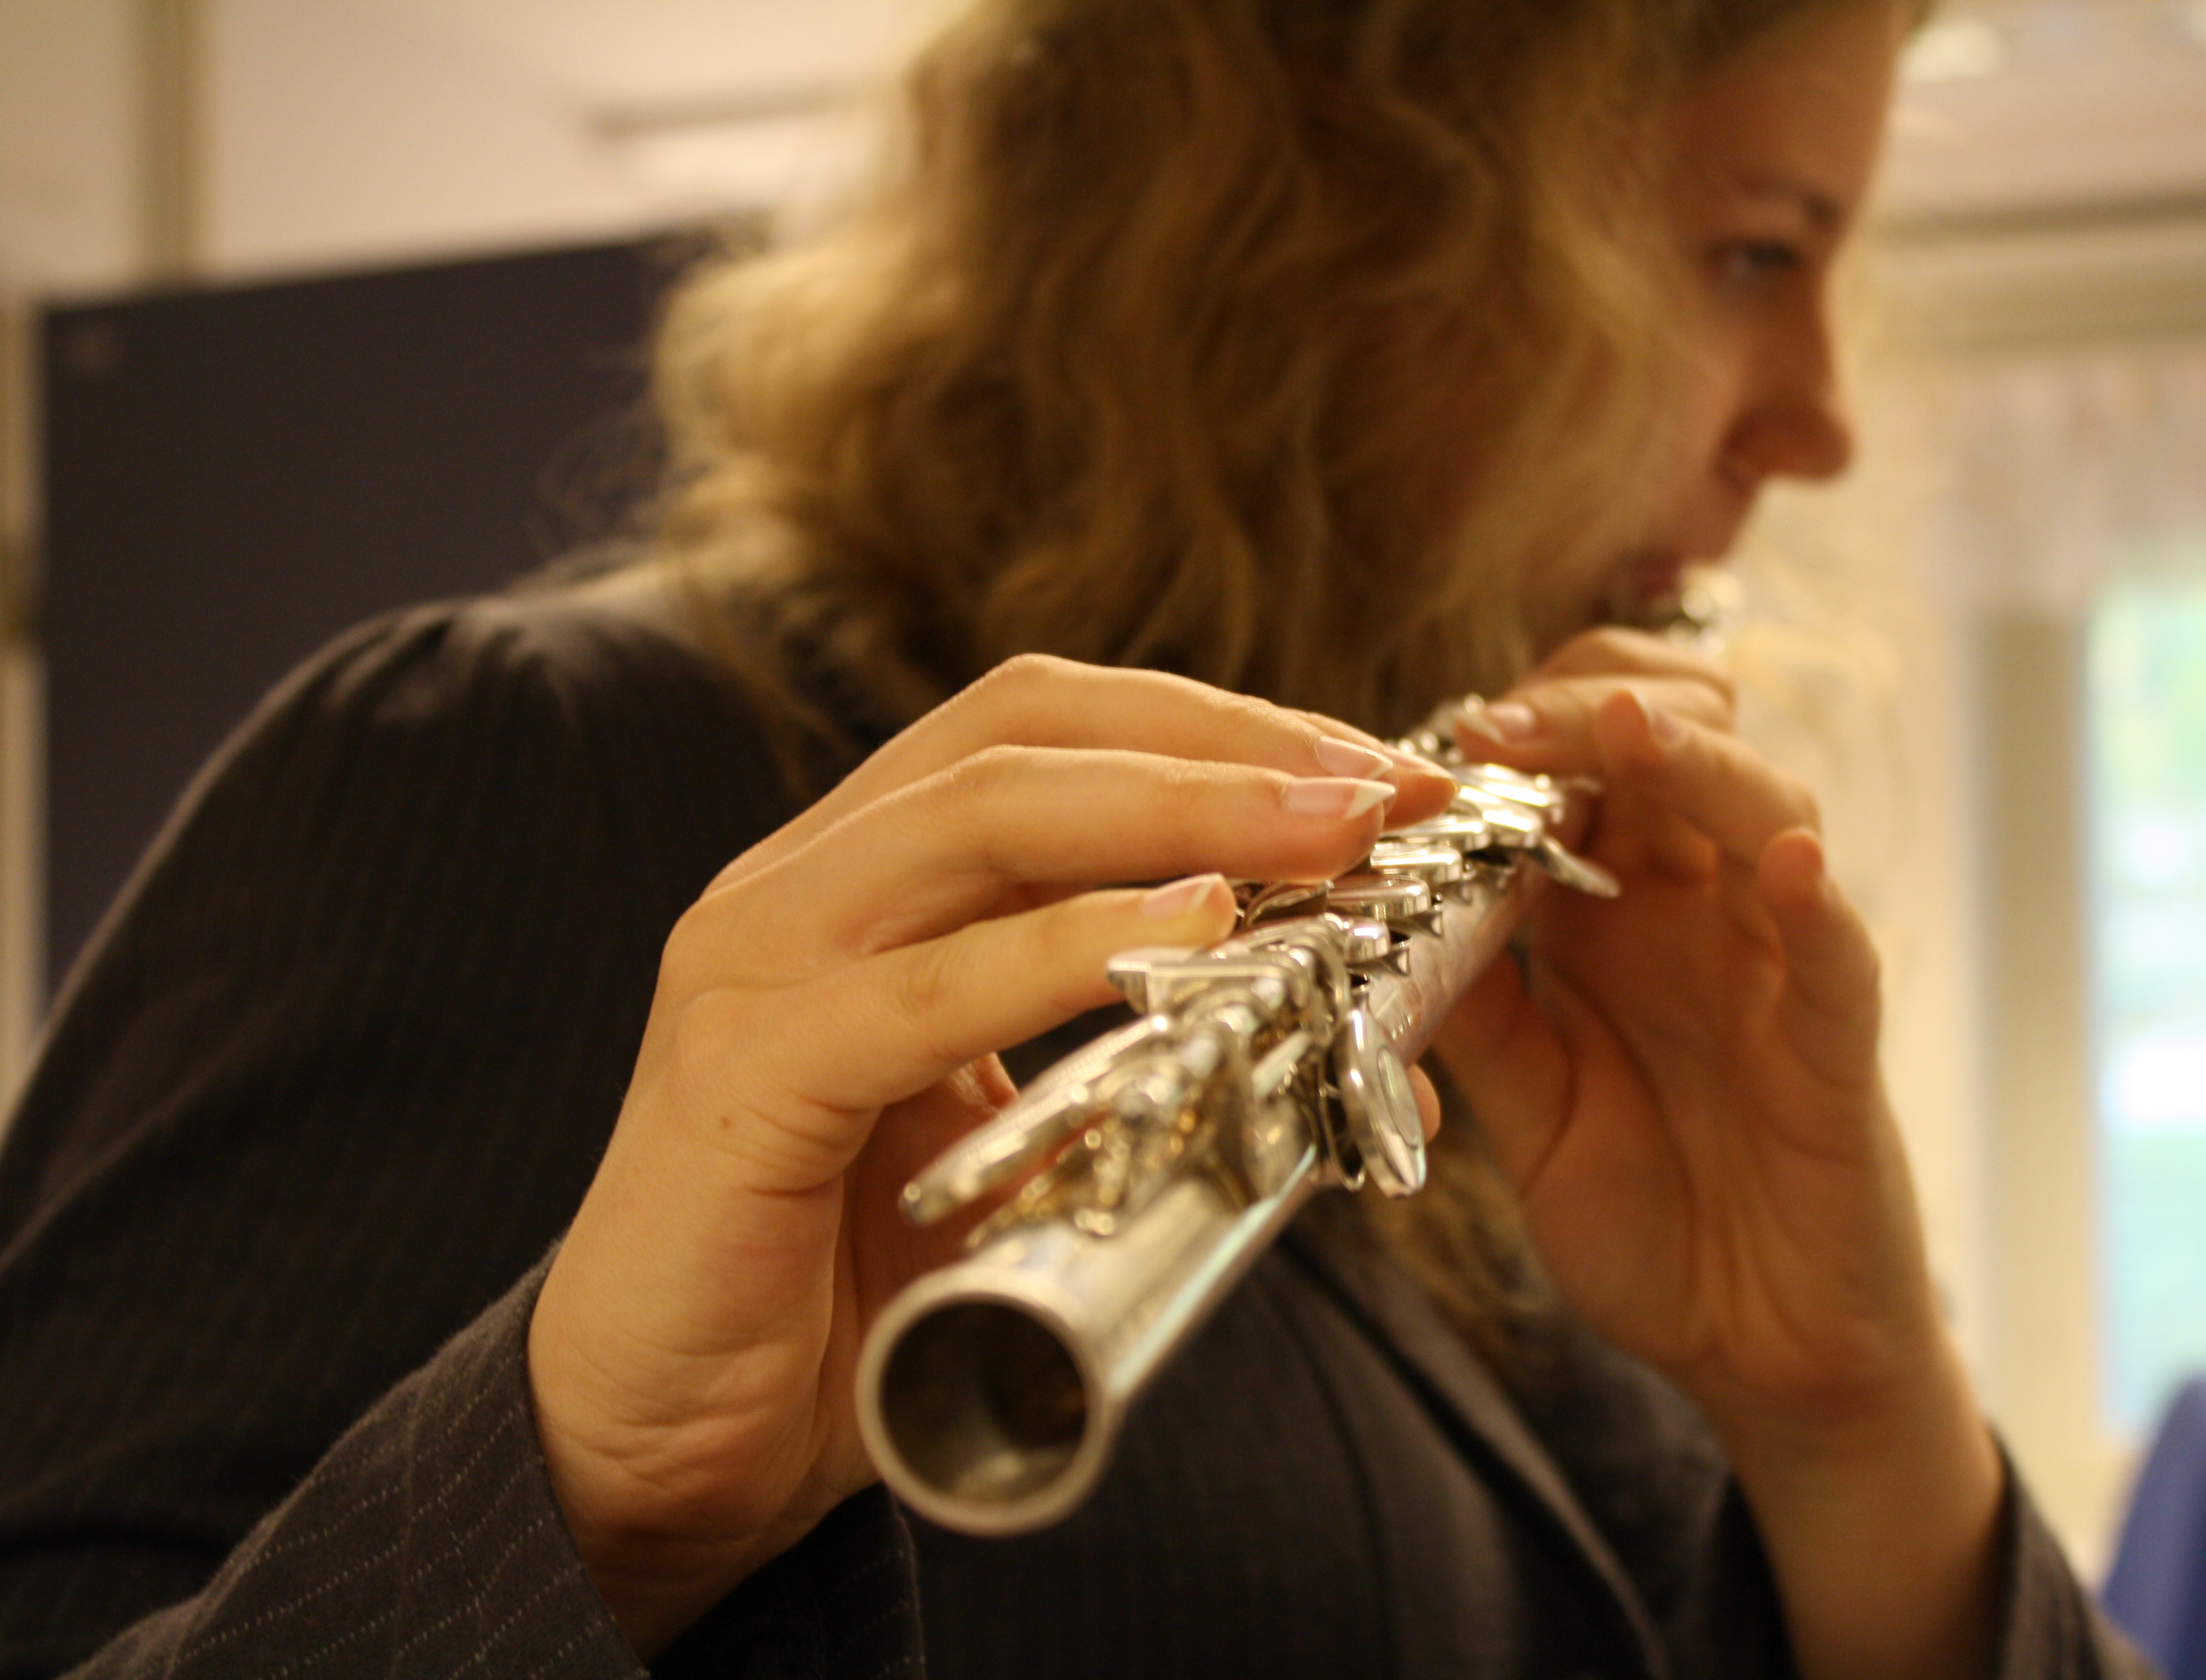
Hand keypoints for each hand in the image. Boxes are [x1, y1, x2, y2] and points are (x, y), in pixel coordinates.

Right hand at [526, 656, 1451, 1653]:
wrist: (665, 1456)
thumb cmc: (850, 1296)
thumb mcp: (1028, 1148)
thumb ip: (1152, 1067)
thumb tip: (1369, 1037)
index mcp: (861, 880)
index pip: (1046, 733)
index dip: (1217, 728)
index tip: (1370, 773)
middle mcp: (798, 887)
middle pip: (1022, 733)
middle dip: (1223, 742)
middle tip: (1380, 783)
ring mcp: (756, 966)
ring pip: (979, 817)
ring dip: (1180, 808)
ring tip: (1328, 831)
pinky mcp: (742, 1077)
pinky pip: (924, 989)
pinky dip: (1066, 946)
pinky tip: (1192, 932)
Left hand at [1435, 627, 2000, 1679]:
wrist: (1757, 1354)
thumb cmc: (1652, 1225)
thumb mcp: (1530, 1116)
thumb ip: (1473, 1016)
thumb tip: (1378, 911)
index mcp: (1610, 917)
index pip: (1576, 773)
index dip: (1518, 739)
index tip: (1442, 743)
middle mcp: (1696, 912)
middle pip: (1667, 750)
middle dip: (1587, 713)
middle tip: (1501, 728)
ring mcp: (1773, 963)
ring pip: (1761, 811)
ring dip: (1693, 761)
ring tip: (1626, 728)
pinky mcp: (1838, 1039)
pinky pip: (1835, 950)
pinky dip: (1813, 897)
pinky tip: (1785, 861)